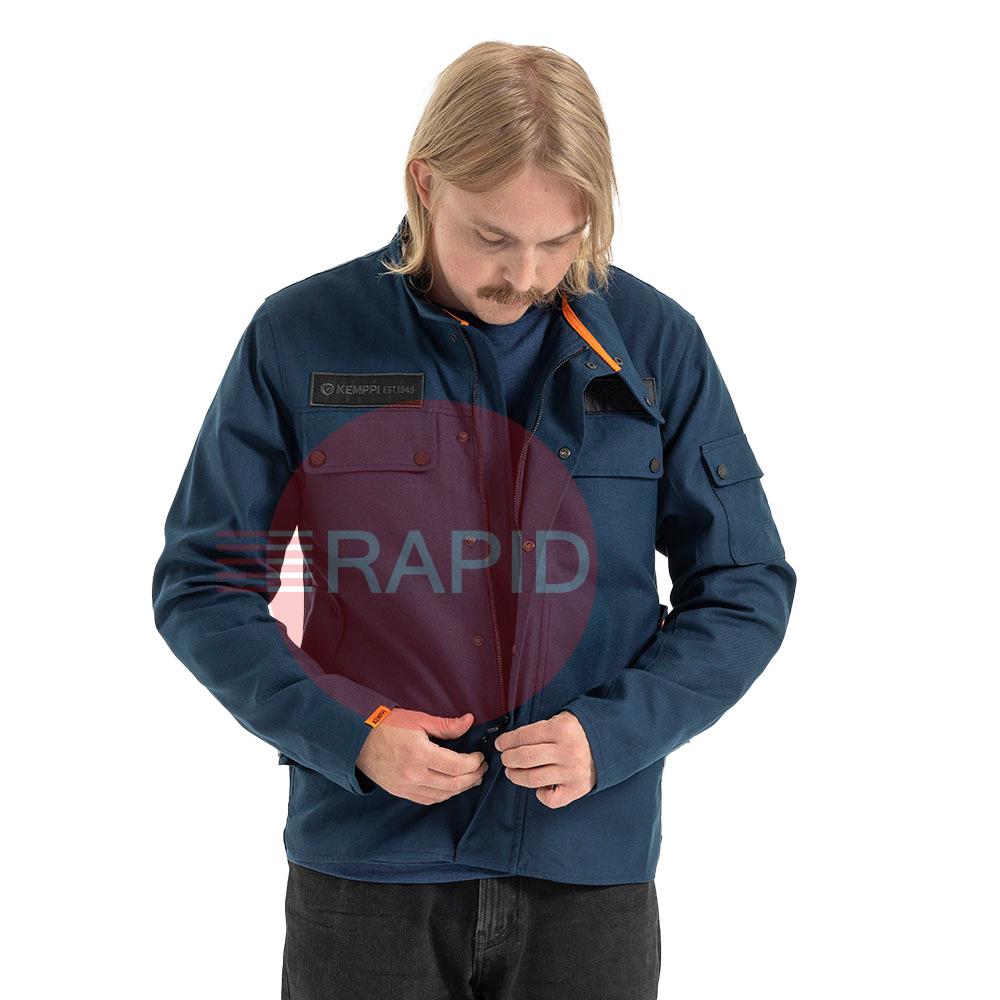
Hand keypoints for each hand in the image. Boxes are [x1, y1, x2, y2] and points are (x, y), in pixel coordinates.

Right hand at [356, 710, 487, 804]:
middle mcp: (414, 775)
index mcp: (419, 754)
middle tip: (482, 768)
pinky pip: (429, 800)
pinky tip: (452, 787)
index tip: (479, 756)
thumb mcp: (418, 719)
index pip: (456, 766)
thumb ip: (445, 725)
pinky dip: (444, 795)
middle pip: (453, 784)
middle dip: (473, 777)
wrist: (356, 741)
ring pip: (443, 795)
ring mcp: (406, 787)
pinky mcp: (401, 792)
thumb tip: (469, 721)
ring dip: (461, 788)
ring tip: (472, 777)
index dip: (473, 763)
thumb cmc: (386, 726)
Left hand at [494, 710, 596, 808]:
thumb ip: (540, 729)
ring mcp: (571, 772)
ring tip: (512, 772)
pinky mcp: (577, 789)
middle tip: (505, 758)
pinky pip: (551, 799)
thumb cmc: (579, 731)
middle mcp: (567, 751)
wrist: (610, 744)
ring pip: (533, 778)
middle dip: (509, 758)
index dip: (507, 740)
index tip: (500, 744)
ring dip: (516, 776)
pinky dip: (540, 794)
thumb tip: (511, 740)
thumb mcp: (562, 719)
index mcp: (561, 729)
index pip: (525, 736)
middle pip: (525, 757)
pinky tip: (539, 786)